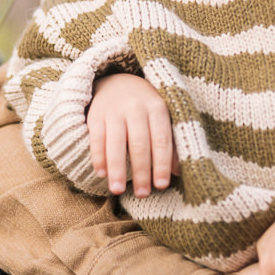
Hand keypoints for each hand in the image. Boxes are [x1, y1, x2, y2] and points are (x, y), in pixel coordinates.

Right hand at [87, 72, 174, 195]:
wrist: (116, 79)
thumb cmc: (145, 106)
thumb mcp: (162, 118)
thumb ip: (170, 142)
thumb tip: (178, 173)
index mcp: (157, 107)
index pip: (162, 139)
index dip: (162, 164)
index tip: (161, 185)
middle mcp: (136, 106)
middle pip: (139, 143)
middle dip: (141, 171)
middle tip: (142, 194)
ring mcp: (114, 109)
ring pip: (116, 143)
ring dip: (116, 169)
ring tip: (118, 191)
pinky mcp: (96, 113)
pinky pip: (96, 138)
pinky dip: (98, 157)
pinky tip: (101, 174)